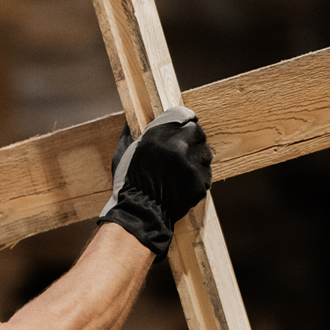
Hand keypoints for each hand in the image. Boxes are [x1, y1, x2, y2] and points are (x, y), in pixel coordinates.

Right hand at [97, 106, 212, 259]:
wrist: (139, 213)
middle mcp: (177, 147)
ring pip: (205, 152)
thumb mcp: (123, 154)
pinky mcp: (200, 181)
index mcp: (158, 135)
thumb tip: (131, 120)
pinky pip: (206, 172)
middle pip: (197, 132)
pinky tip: (185, 183)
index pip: (182, 115)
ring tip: (184, 170)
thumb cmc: (129, 185)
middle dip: (193, 139)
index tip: (185, 126)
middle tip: (185, 151)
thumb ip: (131, 134)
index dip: (185, 121)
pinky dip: (199, 177)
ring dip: (197, 158)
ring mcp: (190, 165)